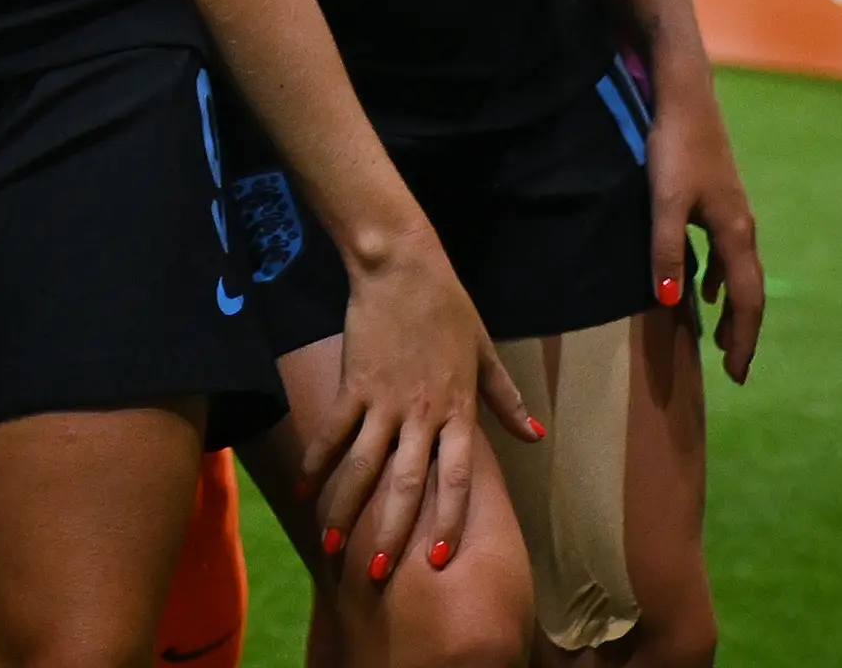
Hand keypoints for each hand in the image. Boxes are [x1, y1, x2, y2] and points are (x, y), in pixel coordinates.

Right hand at [310, 242, 539, 589]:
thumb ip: (506, 399)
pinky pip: (333, 431)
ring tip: (333, 544)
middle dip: (392, 532)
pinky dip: (318, 462)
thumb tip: (535, 437)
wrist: (400, 267)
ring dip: (348, 508)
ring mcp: (384, 401)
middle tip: (379, 573)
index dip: (447, 520)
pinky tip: (305, 490)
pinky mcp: (353, 383)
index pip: (457, 479)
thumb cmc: (448, 308)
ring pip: (364, 465)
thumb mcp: (485, 353)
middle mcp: (422, 415)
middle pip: (407, 483)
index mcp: (459, 411)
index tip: (437, 559)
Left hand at [646, 81, 764, 384]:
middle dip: (742, 330)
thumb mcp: (664, 202)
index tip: (738, 375)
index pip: (748, 301)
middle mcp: (743, 228)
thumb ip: (667, 251)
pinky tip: (703, 287)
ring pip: (738, 273)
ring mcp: (732, 214)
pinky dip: (718, 278)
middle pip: (750, 292)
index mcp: (737, 234)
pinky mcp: (717, 200)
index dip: (744, 339)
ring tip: (718, 335)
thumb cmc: (674, 148)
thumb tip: (670, 303)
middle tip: (733, 366)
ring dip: (730, 307)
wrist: (685, 98)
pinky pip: (725, 254)